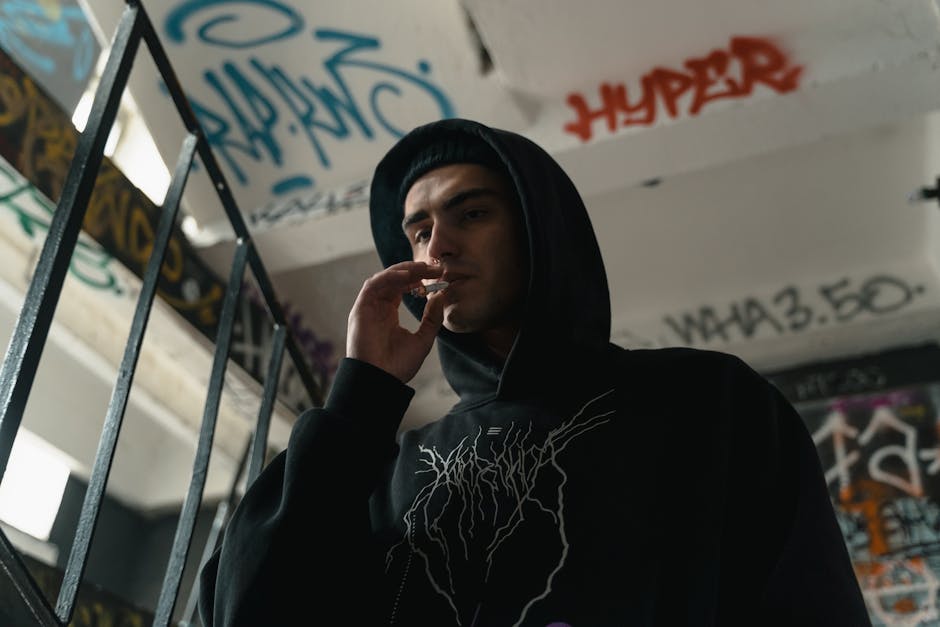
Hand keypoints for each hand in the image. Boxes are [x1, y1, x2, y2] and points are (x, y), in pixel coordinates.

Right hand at [346, 261, 445, 382]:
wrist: (381, 380)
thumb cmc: (398, 366)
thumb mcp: (423, 339)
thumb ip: (432, 318)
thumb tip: (441, 296)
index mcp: (388, 314)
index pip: (402, 288)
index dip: (420, 278)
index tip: (439, 275)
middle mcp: (377, 307)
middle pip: (395, 280)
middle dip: (415, 270)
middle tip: (435, 267)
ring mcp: (368, 307)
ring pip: (384, 278)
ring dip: (404, 270)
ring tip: (423, 267)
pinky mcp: (361, 308)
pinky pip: (373, 285)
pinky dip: (389, 277)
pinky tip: (407, 276)